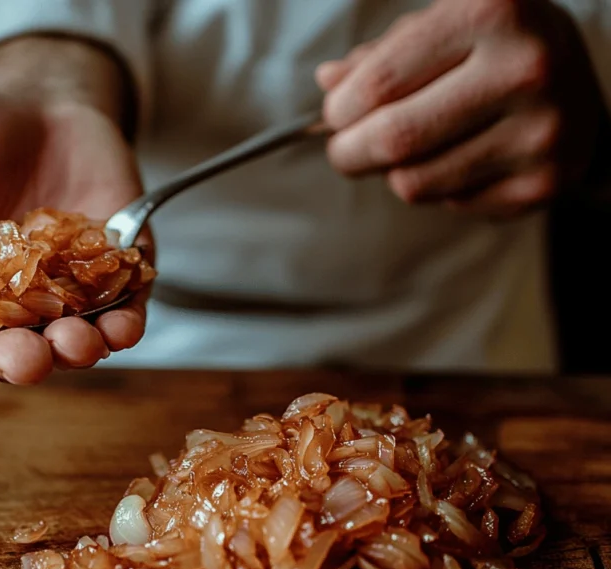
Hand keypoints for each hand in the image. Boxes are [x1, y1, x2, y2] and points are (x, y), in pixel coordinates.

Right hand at [0, 83, 148, 401]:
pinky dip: (125, 322)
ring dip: (78, 351)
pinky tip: (122, 325)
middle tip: (28, 358)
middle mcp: (10, 302)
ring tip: (78, 341)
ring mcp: (65, 288)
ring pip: (72, 340)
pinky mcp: (113, 267)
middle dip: (22, 363)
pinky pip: (123, 306)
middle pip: (14, 352)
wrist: (38, 96)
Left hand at [316, 0, 608, 217]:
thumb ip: (381, 56)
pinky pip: (450, 205)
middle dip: (350, 152)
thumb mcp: (443, 26)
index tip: (336, 116)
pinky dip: (439, 189)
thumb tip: (328, 82)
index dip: (340, 110)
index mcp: (492, 14)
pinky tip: (462, 158)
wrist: (584, 85)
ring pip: (414, 183)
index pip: (379, 83)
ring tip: (415, 148)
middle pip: (394, 139)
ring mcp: (542, 132)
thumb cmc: (494, 47)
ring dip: (395, 173)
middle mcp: (525, 70)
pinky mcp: (545, 184)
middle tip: (345, 151)